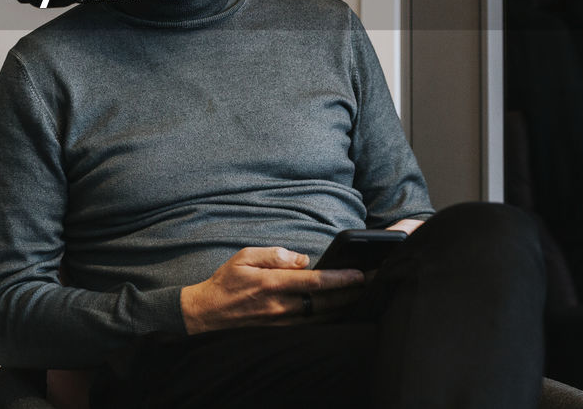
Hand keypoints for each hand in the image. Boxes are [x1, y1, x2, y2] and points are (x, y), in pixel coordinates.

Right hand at [180, 247, 364, 334]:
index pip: (314, 282)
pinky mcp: (282, 327)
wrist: (209, 311)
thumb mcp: (245, 256)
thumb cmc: (227, 280)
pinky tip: (341, 308)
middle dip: (352, 292)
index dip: (339, 279)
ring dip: (345, 305)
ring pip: (322, 315)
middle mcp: (281, 305)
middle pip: (325, 301)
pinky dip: (330, 315)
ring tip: (364, 293)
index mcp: (273, 284)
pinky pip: (313, 322)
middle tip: (373, 281)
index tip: (359, 273)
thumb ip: (275, 255)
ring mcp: (282, 319)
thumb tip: (302, 258)